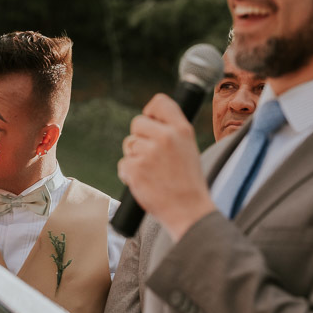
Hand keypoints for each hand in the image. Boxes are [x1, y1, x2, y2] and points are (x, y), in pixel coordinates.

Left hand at [117, 93, 215, 239]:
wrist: (188, 210)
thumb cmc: (188, 182)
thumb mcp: (189, 148)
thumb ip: (171, 133)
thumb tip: (148, 121)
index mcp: (182, 129)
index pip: (160, 102)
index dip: (151, 111)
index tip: (151, 121)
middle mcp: (165, 137)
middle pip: (137, 123)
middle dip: (139, 138)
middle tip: (152, 156)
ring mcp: (148, 152)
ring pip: (129, 144)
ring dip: (135, 157)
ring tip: (152, 172)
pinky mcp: (135, 168)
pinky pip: (123, 163)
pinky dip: (129, 174)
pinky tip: (145, 182)